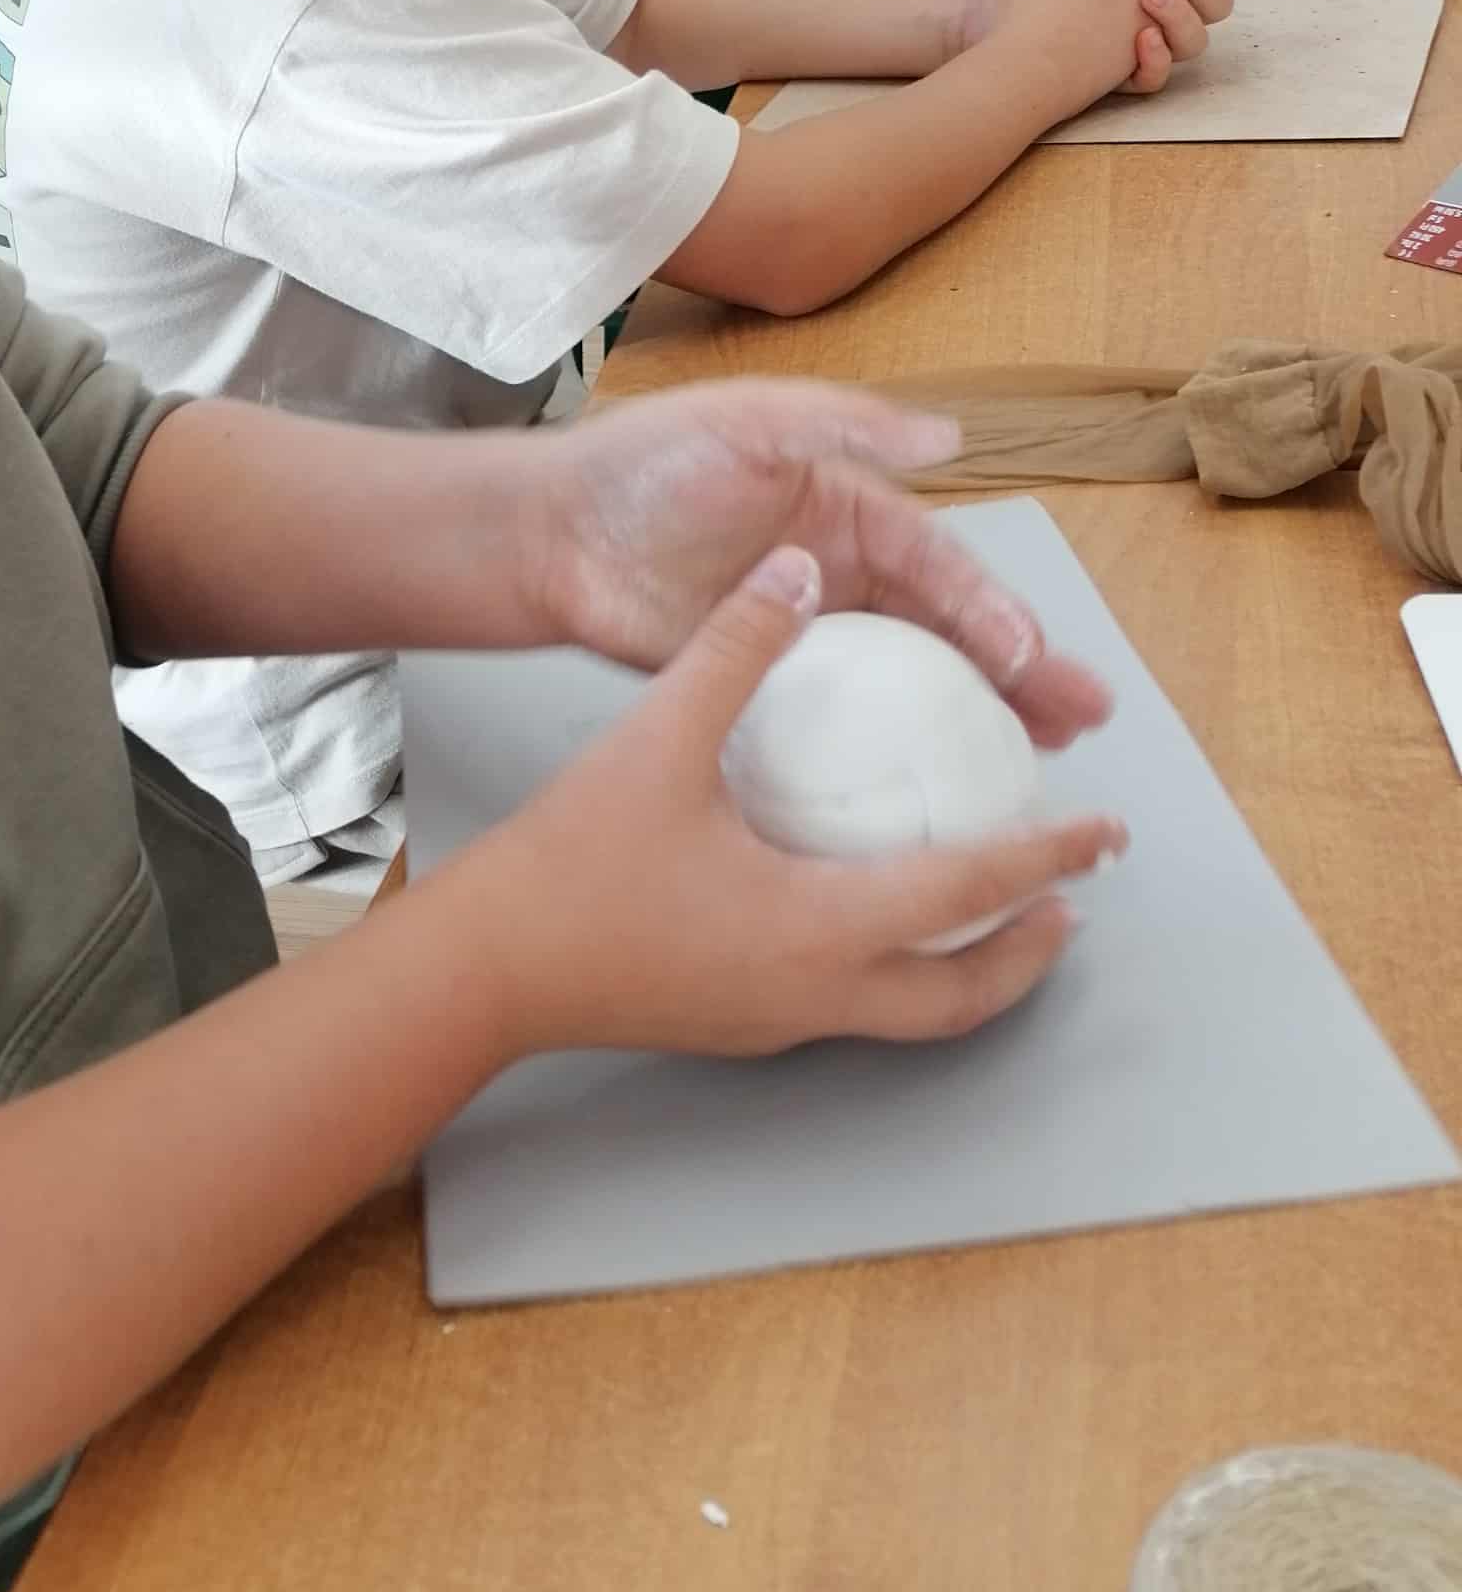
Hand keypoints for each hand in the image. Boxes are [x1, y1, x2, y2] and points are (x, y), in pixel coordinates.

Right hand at [451, 552, 1121, 1060]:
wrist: (488, 967)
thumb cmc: (574, 864)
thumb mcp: (661, 739)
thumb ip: (738, 647)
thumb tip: (796, 567)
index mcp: (822, 925)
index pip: (969, 889)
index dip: (1046, 855)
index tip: (1103, 830)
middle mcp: (817, 990)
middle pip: (964, 992)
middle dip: (1032, 946)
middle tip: (1074, 896)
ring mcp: (779, 1020)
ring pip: (913, 1013)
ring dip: (973, 966)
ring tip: (1003, 914)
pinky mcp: (741, 1023)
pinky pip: (856, 1006)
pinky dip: (901, 969)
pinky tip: (875, 914)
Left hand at [535, 379, 1111, 743]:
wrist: (550, 536)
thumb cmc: (645, 463)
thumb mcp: (747, 422)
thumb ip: (842, 424)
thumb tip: (949, 436)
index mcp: (848, 512)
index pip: (942, 567)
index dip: (994, 611)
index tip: (1035, 659)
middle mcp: (839, 575)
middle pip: (948, 632)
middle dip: (1022, 673)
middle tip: (1083, 722)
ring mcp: (803, 638)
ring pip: (908, 686)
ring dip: (975, 719)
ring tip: (1039, 763)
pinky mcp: (759, 689)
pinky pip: (838, 728)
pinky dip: (887, 758)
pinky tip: (928, 796)